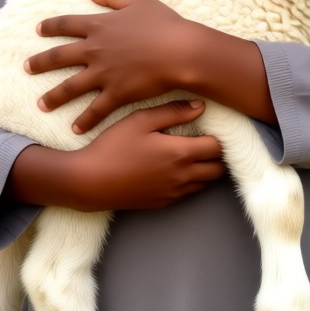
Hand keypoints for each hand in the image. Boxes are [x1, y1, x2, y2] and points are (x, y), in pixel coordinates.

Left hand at [26, 0, 197, 133]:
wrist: (180, 51)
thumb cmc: (163, 23)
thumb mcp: (137, 0)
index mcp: (99, 26)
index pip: (66, 25)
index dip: (51, 26)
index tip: (38, 30)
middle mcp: (94, 50)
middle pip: (59, 57)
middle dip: (40, 63)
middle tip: (26, 68)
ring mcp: (103, 74)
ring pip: (70, 88)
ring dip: (53, 97)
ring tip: (41, 105)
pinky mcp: (116, 93)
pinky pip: (95, 110)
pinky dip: (84, 121)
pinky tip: (75, 129)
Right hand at [71, 100, 225, 210]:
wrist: (89, 182)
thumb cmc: (113, 146)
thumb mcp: (140, 120)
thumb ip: (173, 112)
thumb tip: (200, 107)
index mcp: (180, 153)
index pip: (217, 148)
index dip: (220, 137)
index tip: (213, 126)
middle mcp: (182, 177)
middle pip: (218, 170)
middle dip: (218, 155)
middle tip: (208, 140)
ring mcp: (172, 193)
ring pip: (205, 184)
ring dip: (206, 169)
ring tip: (194, 152)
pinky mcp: (162, 203)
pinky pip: (188, 193)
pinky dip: (191, 181)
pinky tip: (176, 168)